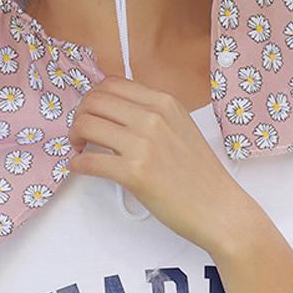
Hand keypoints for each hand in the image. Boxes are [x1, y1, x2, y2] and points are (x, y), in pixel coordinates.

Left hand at [67, 75, 251, 254]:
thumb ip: (151, 111)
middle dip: (79, 114)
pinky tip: (78, 167)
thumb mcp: (179, 125)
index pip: (111, 83)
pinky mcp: (135, 173)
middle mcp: (152, 117)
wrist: (219, 209)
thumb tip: (113, 107)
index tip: (91, 112)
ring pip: (86, 125)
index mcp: (163, 102)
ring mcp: (143, 144)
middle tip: (79, 131)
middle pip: (93, 100)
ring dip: (73, 136)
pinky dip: (76, 163)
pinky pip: (89, 160)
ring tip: (78, 147)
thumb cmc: (199, 172)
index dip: (93, 97)